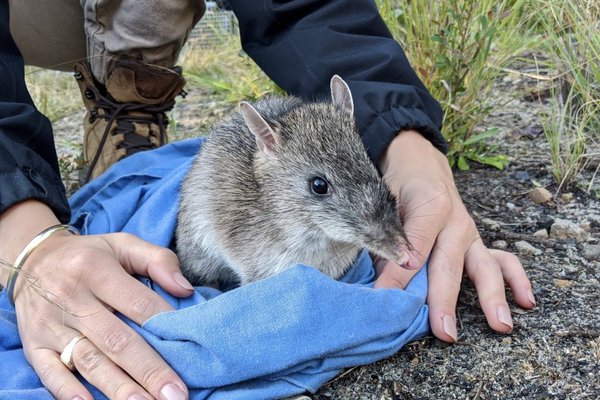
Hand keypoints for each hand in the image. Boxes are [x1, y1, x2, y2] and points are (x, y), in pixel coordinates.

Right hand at [1, 201, 193, 399]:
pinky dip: (69, 392)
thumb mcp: (124, 244)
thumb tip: (185, 289)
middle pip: (116, 340)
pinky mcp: (34, 345)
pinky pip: (51, 373)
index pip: (139, 304)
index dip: (165, 326)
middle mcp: (71, 298)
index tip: (189, 348)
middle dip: (149, 370)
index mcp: (96, 270)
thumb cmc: (90, 255)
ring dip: (119, 387)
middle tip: (175, 394)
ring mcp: (50, 325)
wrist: (33, 261)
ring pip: (88, 361)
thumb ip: (158, 260)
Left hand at [375, 131, 534, 341]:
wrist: (418, 161)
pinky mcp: (476, 240)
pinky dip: (516, 279)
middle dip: (444, 300)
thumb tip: (378, 280)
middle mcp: (455, 221)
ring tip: (500, 325)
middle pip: (448, 265)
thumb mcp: (383, 203)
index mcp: (429, 207)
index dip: (396, 276)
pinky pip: (503, 259)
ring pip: (484, 265)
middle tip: (443, 331)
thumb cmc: (397, 185)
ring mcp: (470, 232)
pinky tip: (526, 301)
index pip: (411, 250)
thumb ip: (383, 238)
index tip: (384, 301)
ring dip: (491, 297)